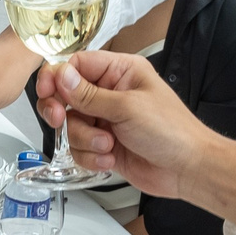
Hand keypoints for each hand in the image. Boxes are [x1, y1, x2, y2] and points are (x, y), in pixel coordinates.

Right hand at [44, 48, 219, 198]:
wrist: (187, 170)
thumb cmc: (172, 131)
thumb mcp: (127, 107)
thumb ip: (89, 94)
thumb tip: (61, 75)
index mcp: (120, 71)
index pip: (76, 64)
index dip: (57, 77)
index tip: (48, 92)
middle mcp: (110, 93)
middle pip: (66, 96)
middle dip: (62, 111)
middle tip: (60, 119)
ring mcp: (106, 120)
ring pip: (71, 126)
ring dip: (85, 139)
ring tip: (108, 145)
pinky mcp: (104, 145)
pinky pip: (79, 148)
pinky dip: (91, 156)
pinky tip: (110, 158)